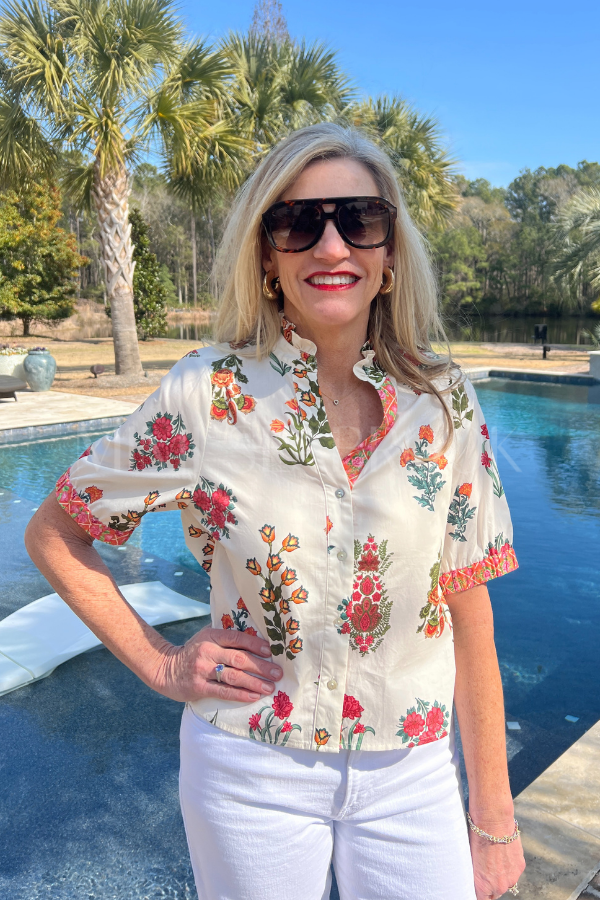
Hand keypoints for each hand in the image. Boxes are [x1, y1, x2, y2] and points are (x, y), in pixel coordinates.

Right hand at [151, 626, 282, 703]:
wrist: (165, 668)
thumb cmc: (193, 652)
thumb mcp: (206, 638)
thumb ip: (226, 639)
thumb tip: (257, 640)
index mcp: (211, 636)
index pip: (237, 638)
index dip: (255, 644)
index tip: (271, 651)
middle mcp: (207, 651)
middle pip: (239, 659)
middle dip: (261, 666)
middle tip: (277, 673)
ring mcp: (202, 669)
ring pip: (234, 676)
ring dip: (254, 682)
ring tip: (270, 687)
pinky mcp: (199, 687)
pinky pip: (223, 691)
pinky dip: (240, 694)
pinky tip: (253, 696)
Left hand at [469, 812, 525, 898]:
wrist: (493, 823)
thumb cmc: (477, 838)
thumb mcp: (471, 860)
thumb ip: (477, 875)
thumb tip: (478, 878)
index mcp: (483, 886)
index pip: (483, 899)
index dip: (480, 892)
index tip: (479, 886)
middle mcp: (499, 886)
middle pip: (495, 892)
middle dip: (491, 884)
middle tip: (487, 870)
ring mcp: (511, 878)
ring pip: (506, 883)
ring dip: (502, 876)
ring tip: (495, 859)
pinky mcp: (520, 868)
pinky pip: (514, 872)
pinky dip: (510, 866)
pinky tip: (503, 854)